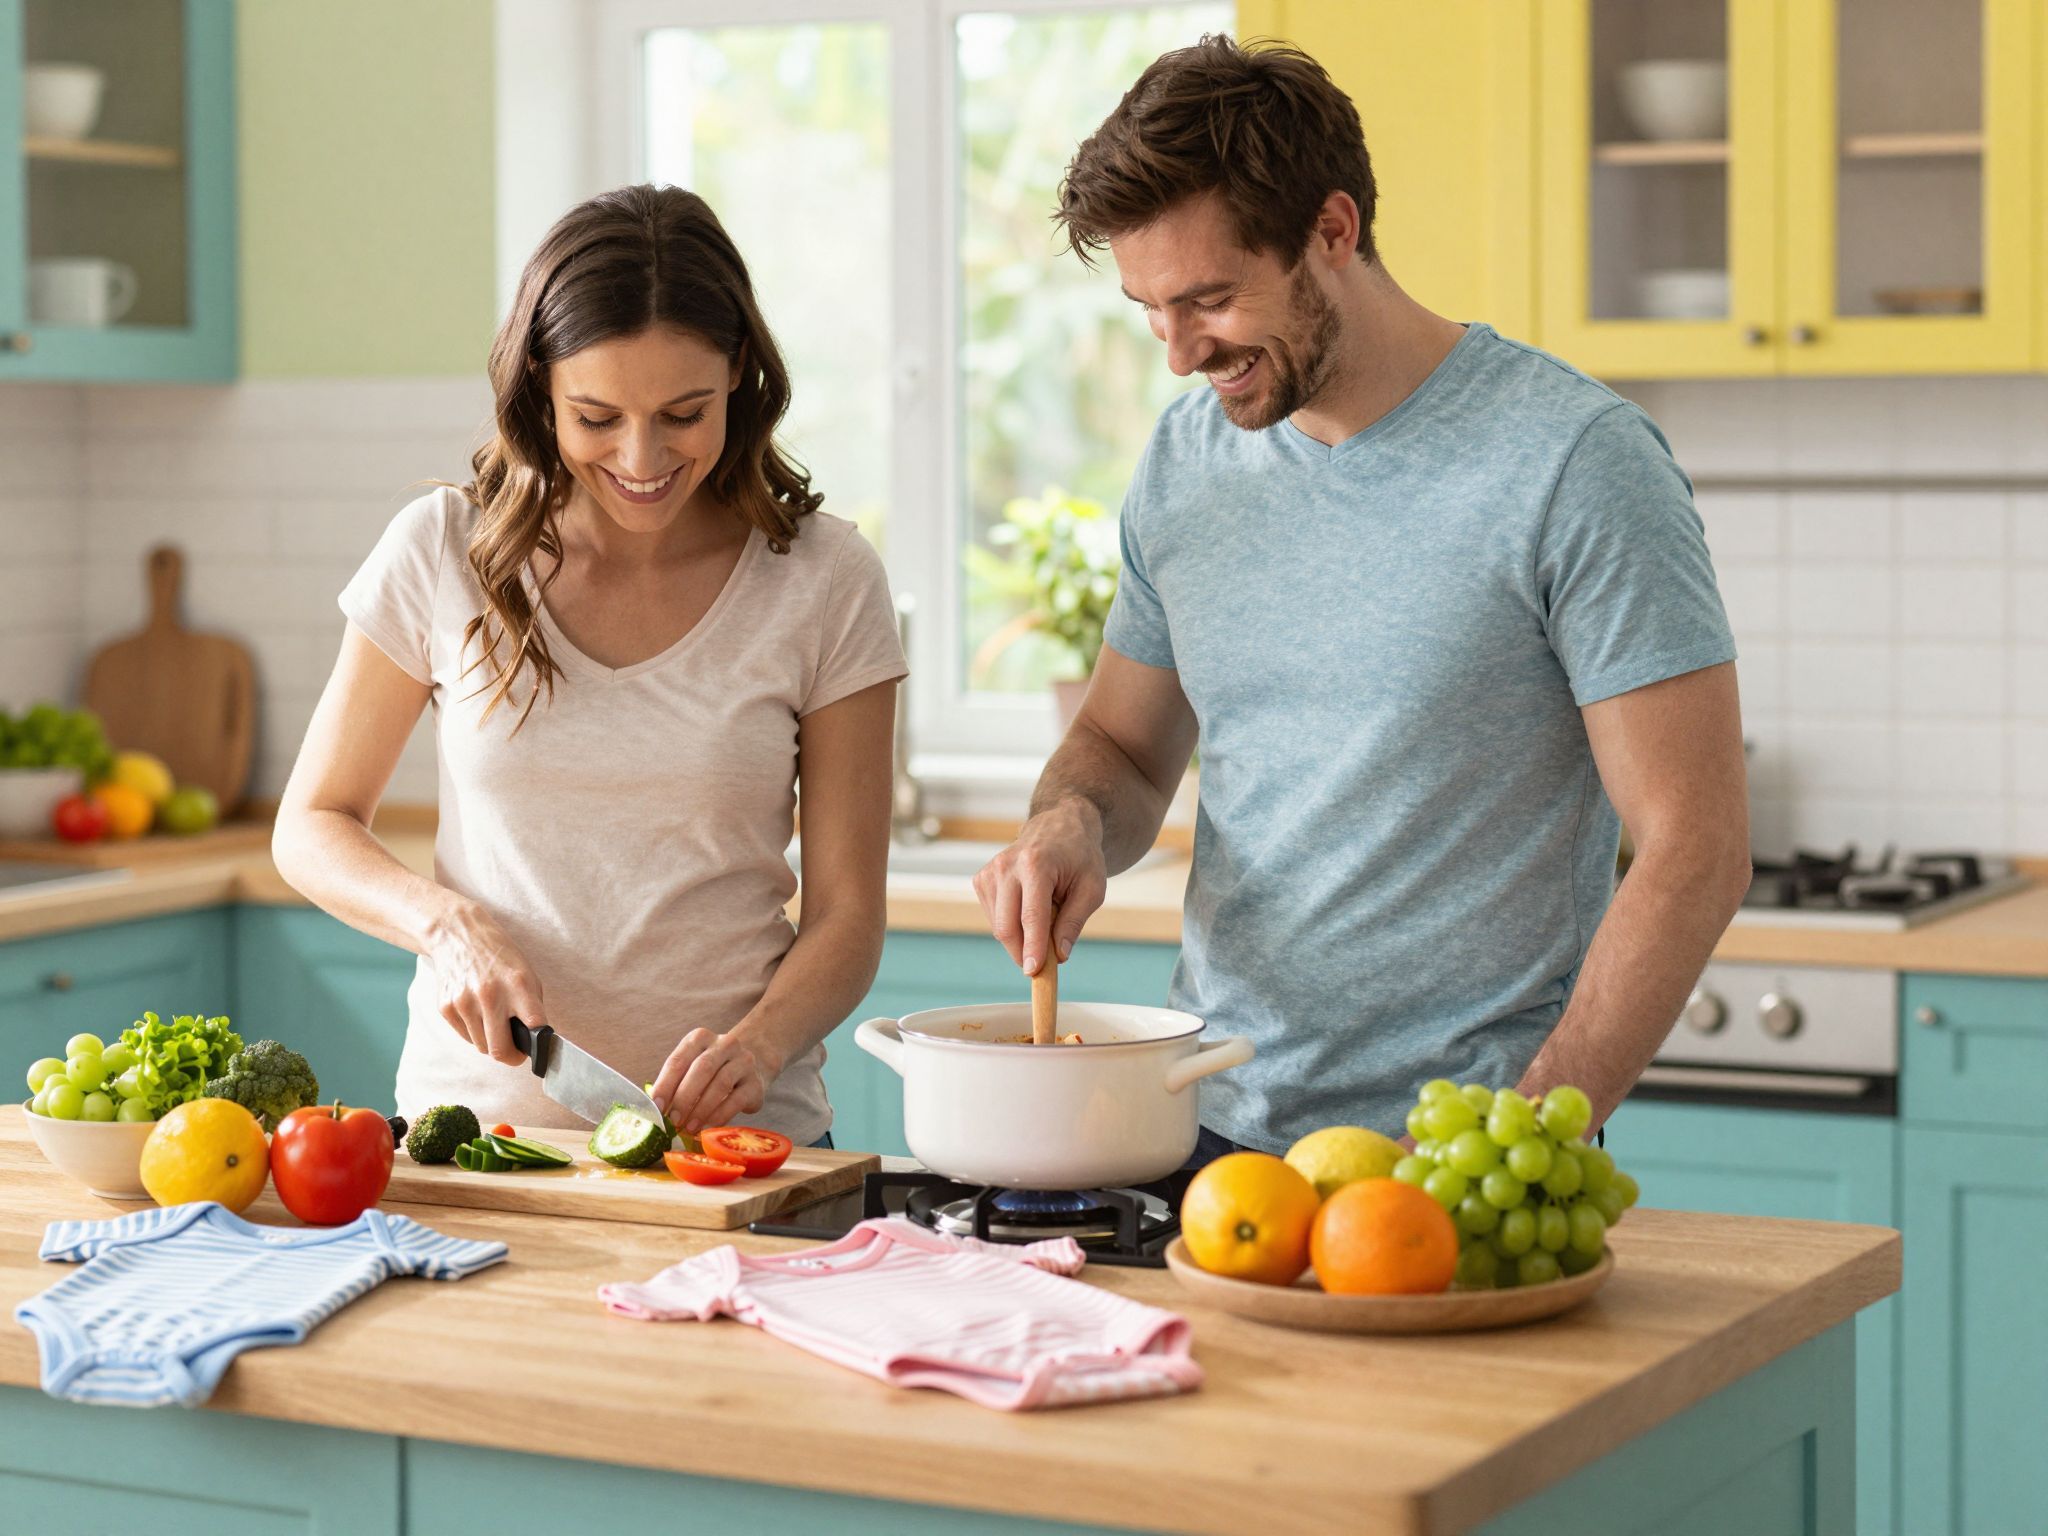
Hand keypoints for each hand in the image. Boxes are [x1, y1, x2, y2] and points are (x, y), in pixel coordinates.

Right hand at [424, 898, 545, 1066]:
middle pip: (500, 1050)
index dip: (536, 1047)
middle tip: (515, 1052)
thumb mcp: (526, 972)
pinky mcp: (445, 1008)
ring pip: (481, 1046)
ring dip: (490, 1040)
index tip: (537, 1052)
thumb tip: (534, 1041)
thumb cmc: (499, 956)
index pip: (534, 1027)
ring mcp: (464, 1002)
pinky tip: (475, 1010)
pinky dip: (473, 1031)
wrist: (458, 934)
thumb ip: (531, 1006)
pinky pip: (465, 1036)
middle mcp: (490, 994)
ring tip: (492, 1019)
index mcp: (518, 984)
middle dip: (510, 1057)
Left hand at [652, 1027, 779, 1137]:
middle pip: (702, 1069)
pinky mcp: (756, 1083)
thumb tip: (656, 1111)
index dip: (665, 1084)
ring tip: (689, 1127)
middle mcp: (724, 1044)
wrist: (753, 1066)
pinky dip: (719, 1116)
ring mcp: (744, 1061)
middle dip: (684, 1097)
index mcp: (700, 1038)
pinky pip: (737, 1100)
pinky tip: (708, 1127)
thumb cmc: (712, 1071)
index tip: (656, 1106)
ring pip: (721, 1084)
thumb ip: (675, 1084)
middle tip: (673, 1120)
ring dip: (701, 1109)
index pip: (679, 1060)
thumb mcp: (692, 1068)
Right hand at [972, 799, 1107, 974]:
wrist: (1059, 826)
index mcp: (1036, 864)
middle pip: (1007, 926)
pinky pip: (994, 918)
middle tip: (1046, 963)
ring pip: (999, 926)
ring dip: (1021, 937)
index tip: (1032, 972)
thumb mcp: (1091, 888)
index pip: (1031, 916)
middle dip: (1024, 952)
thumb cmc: (1080, 857)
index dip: (1032, 948)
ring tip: (1045, 917)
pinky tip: (1028, 909)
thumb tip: (1059, 955)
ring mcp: (990, 872)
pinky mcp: (982, 879)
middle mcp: (1006, 866)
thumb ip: (1074, 922)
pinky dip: (1011, 925)